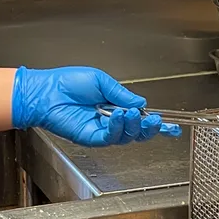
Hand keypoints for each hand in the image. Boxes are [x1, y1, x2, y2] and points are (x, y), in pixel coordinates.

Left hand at [11, 67, 181, 146]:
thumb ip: (122, 93)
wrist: (46, 91)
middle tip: (155, 120)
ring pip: (126, 136)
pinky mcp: (91, 138)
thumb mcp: (101, 80)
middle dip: (149, 128)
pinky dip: (117, 128)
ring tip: (130, 113)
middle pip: (137, 132)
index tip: (172, 126)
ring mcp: (101, 130)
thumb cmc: (67, 83)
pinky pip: (110, 137)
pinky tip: (118, 117)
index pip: (139, 118)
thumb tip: (141, 104)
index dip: (156, 123)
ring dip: (133, 126)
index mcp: (114, 106)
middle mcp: (110, 120)